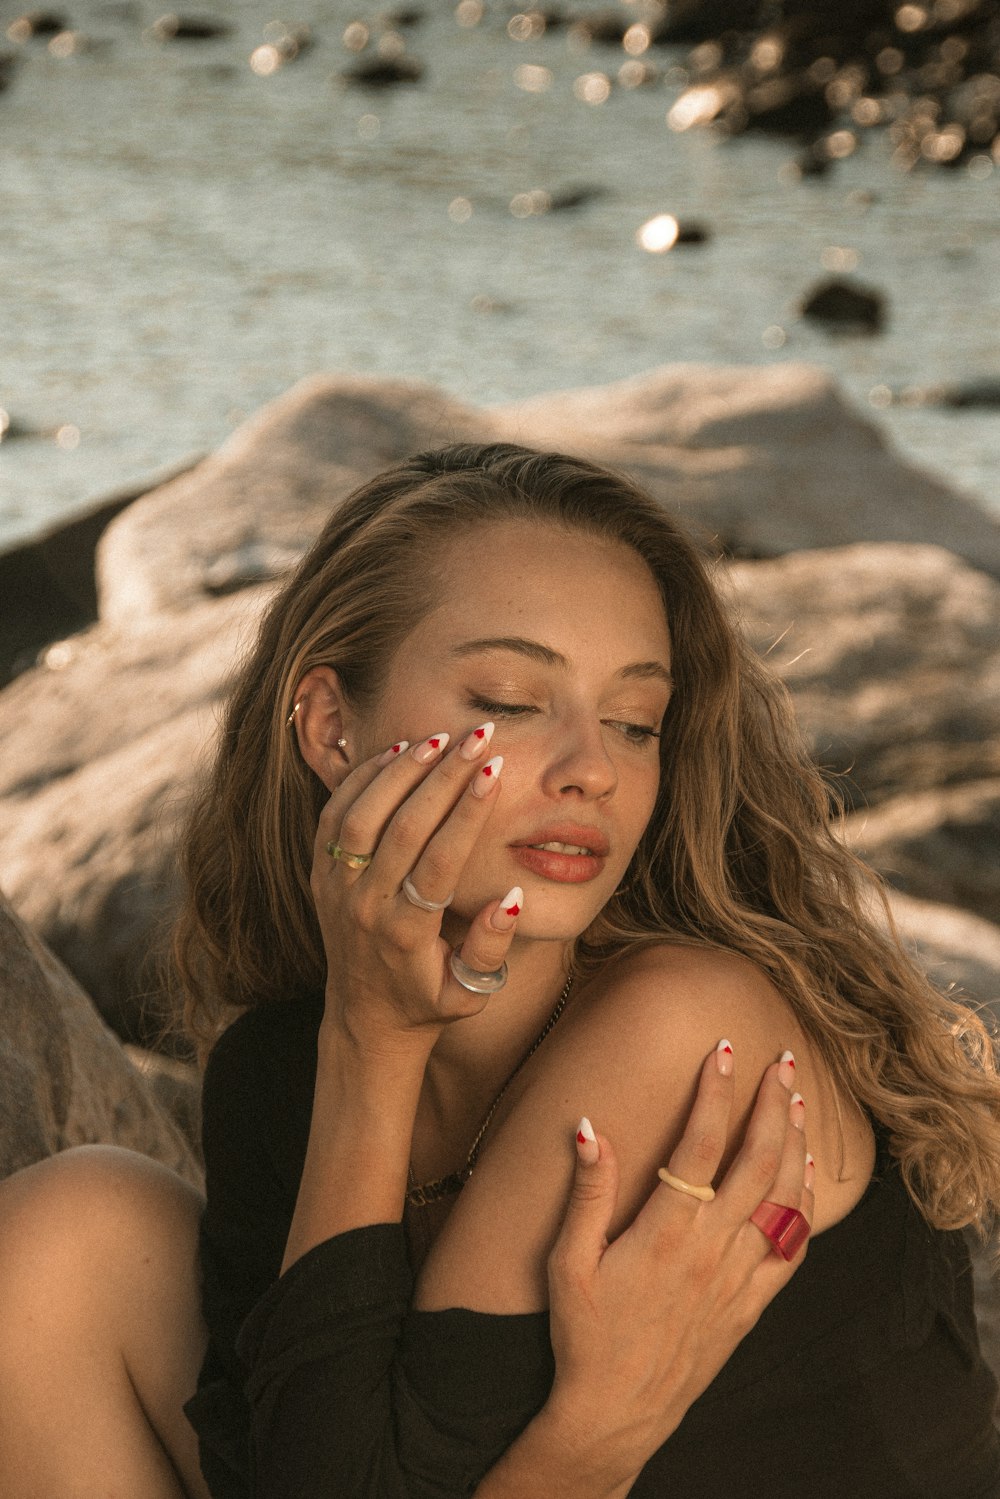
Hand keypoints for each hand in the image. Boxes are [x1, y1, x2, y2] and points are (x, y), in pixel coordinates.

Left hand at [310, 725, 516, 1044]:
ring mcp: (335, 888)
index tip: (495, 771)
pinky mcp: (319, 874)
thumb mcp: (470, 993)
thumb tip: (510, 896)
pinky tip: (397, 752)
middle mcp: (364, 907)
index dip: (467, 813)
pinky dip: (362, 779)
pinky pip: (333, 816)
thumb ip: (491, 948)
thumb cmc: (427, 1002)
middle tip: (478, 738)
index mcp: (405, 935)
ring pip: (360, 815)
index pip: (438, 861)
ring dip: (400, 770)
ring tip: (439, 737)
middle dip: (443, 776)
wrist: (365, 1020)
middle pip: (401, 827)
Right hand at [542, 1048, 810, 1489]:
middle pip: (757, 1159)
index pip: (701, 1143)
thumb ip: (586, 1193)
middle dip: (772, 1102)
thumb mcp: (566, 1263)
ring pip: (783, 1198)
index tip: (724, 1050)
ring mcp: (738, 1278)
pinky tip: (804, 1174)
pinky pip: (793, 1247)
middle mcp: (711, 1250)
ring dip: (794, 1143)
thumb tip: (588, 1126)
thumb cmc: (586, 1334)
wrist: (617, 1412)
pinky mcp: (752, 1305)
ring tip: (797, 1099)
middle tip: (782, 1059)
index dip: (716, 1092)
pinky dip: (805, 1205)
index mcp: (665, 1232)